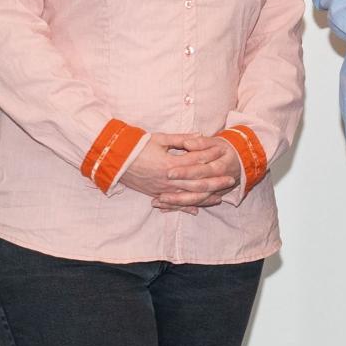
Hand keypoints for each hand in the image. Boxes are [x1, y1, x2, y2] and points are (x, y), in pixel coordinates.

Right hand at [122, 133, 239, 210]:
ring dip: (205, 198)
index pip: (197, 162)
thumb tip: (200, 135)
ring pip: (188, 197)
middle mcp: (168, 180)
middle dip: (215, 182)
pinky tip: (196, 210)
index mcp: (170, 164)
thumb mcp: (160, 139)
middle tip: (231, 179)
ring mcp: (162, 189)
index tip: (224, 155)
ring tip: (220, 196)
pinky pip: (173, 204)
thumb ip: (181, 139)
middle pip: (197, 183)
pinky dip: (185, 208)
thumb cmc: (137, 146)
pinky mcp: (155, 194)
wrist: (114, 159)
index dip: (211, 158)